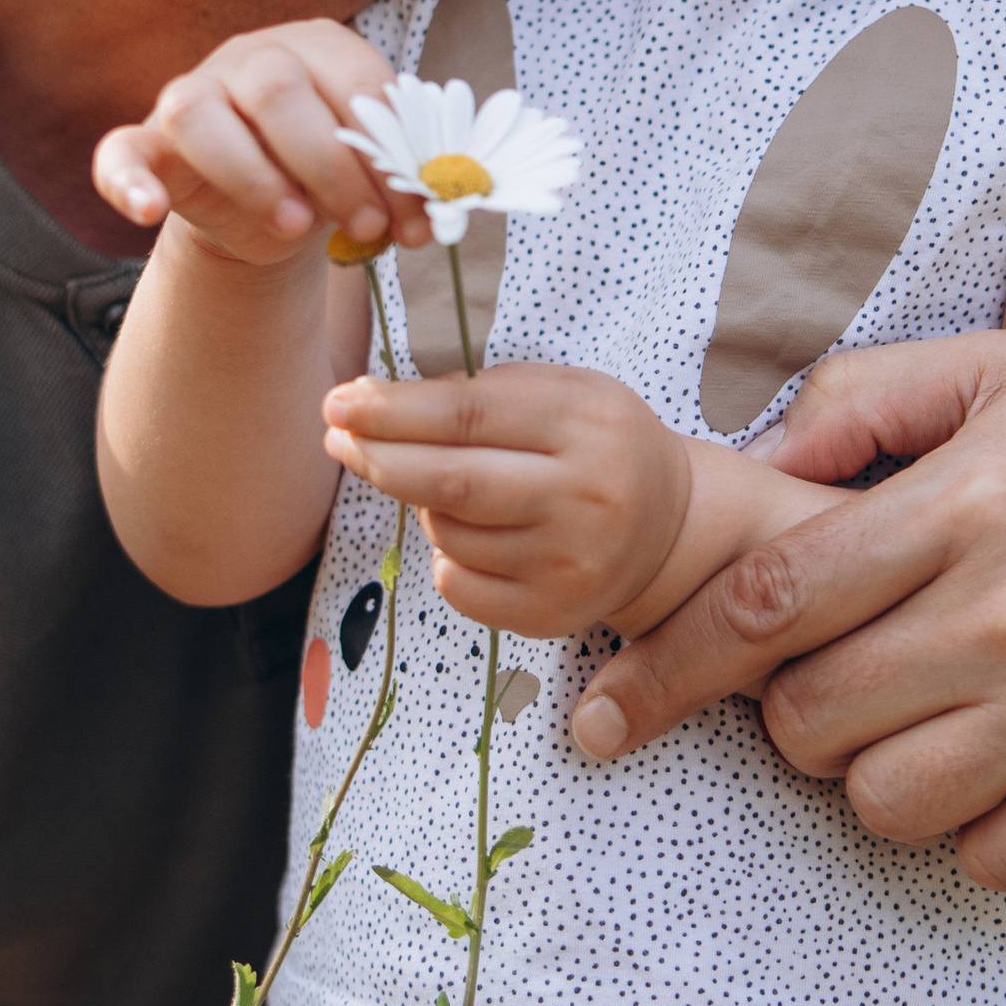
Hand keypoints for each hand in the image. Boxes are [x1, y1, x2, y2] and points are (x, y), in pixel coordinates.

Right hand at [92, 21, 431, 270]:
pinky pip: (118, 152)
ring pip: (200, 114)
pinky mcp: (146, 144)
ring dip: (252, 175)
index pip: (353, 82)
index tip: (416, 218)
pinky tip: (145, 211)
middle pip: (277, 89)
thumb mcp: (370, 171)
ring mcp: (191, 95)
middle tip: (367, 227)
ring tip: (297, 227)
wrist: (267, 213)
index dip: (388, 151)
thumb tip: (448, 194)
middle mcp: (250, 58)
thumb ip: (402, 172)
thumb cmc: (328, 178)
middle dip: (331, 165)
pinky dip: (125, 180)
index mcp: (318, 47)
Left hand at [322, 364, 694, 636]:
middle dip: (378, 459)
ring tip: (446, 487)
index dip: (391, 411)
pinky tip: (472, 538)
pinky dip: (447, 558)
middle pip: (451, 483)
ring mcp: (571, 563)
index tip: (338, 402)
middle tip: (337, 439)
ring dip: (423, 507)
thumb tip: (372, 403)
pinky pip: (460, 585)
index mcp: (585, 423)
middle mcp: (585, 496)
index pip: (467, 416)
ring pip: (449, 535)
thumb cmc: (594, 443)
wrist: (669, 526)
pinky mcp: (555, 614)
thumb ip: (477, 392)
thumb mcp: (560, 391)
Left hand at [562, 332, 1005, 891]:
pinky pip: (990, 860)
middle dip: (795, 708)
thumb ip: (867, 400)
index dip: (670, 663)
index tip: (606, 710)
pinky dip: (976, 830)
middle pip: (810, 718)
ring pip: (884, 802)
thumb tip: (749, 464)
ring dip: (878, 772)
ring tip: (934, 713)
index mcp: (971, 501)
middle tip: (847, 672)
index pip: (770, 600)